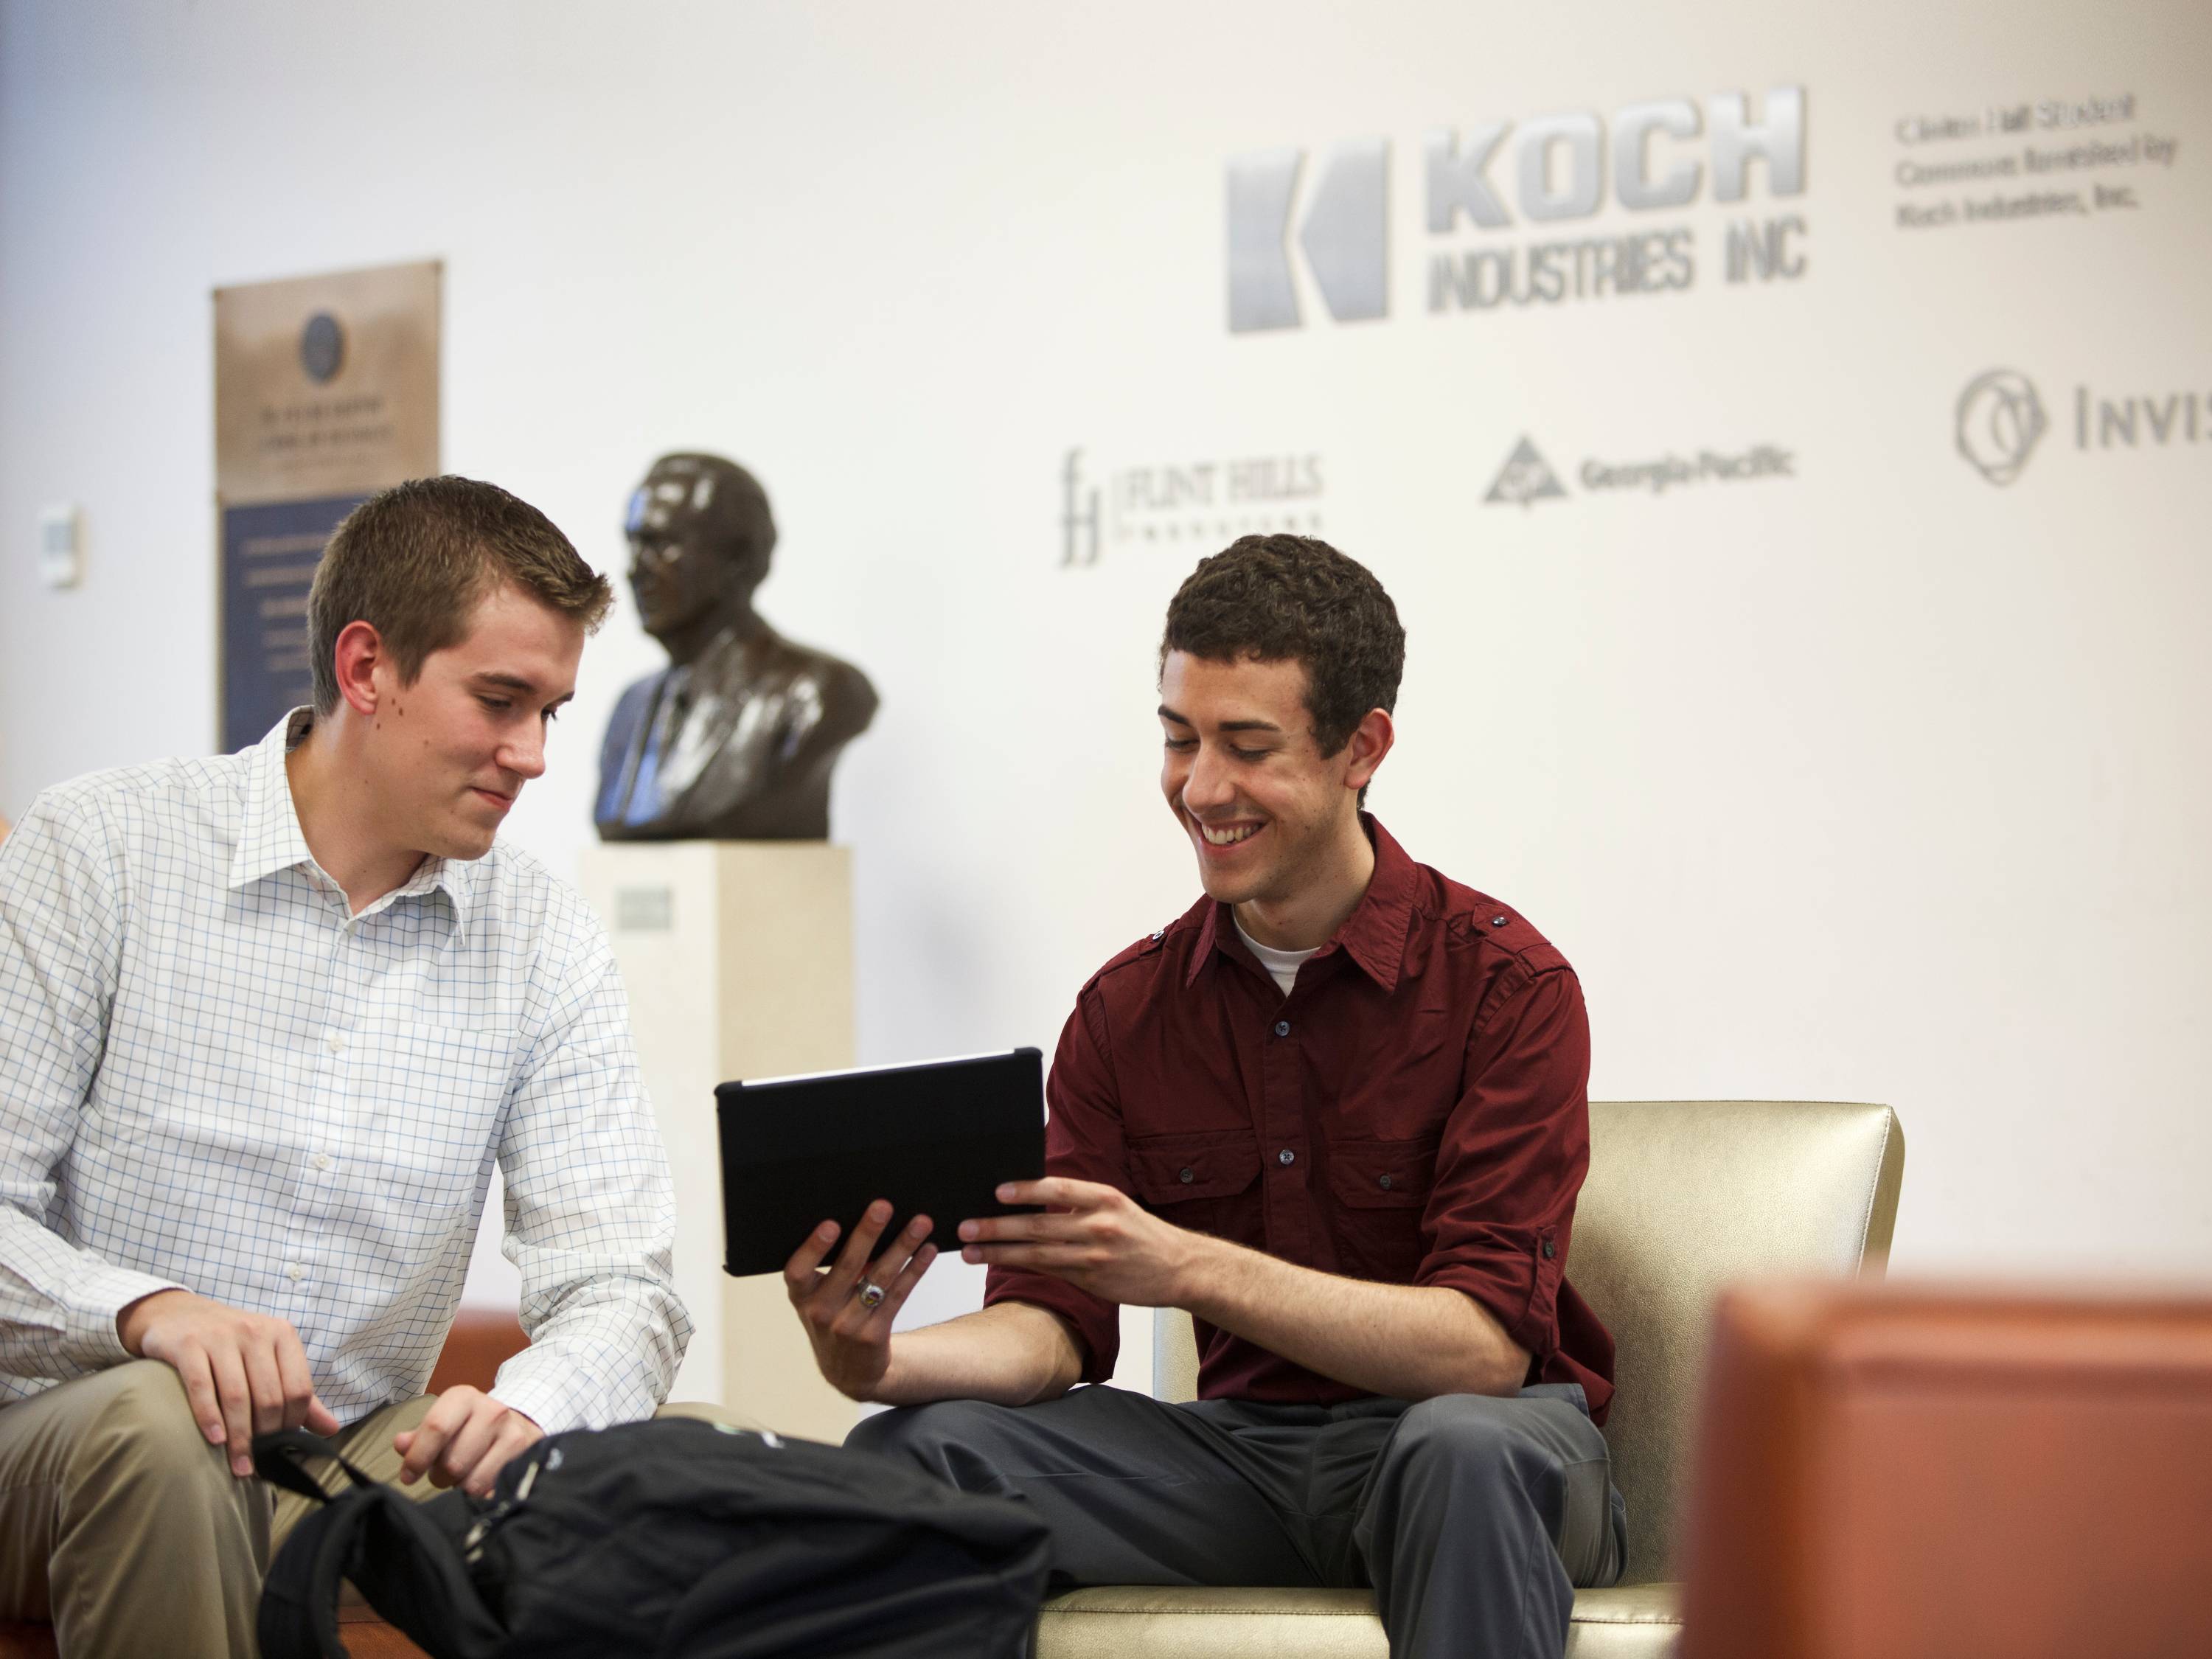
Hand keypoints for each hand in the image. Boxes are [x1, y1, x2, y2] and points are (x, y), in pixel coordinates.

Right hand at [118, 1288, 340, 1476]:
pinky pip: (202, 1387)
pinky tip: (215, 1440)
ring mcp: (220, 1336)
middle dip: (266, 1435)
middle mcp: (255, 1331)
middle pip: (269, 1396)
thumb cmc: (231, 1344)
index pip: (299, 1388)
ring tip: (238, 1465)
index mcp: (282, 1334)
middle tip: (257, 1462)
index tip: (282, 1445)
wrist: (179, 1314)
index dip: (293, 1423)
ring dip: (239, 1437)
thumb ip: (297, 1393)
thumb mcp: (269, 1359)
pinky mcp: (188, 1345)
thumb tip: (331, 1430)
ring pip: (237, 1396)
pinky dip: (209, 1416)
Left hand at [394, 1387, 542, 1498]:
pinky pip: (493, 1490)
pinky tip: (482, 1480)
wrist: (515, 1423)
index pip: (436, 1428)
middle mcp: (492, 1411)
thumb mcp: (443, 1423)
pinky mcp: (527, 1455)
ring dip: (461, 1487)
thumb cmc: (468, 1427)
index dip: (417, 1458)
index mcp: (463, 1398)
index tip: (408, 1476)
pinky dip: (482, 1493)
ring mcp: (513, 1433)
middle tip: (443, 1474)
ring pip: (473, 1481)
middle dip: (440, 1477)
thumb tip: (401, 1444)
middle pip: (453, 1462)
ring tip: (464, 1476)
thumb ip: (418, 1437)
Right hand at [784, 1201, 937, 1400]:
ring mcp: (847, 1326)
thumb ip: (834, 1266)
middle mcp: (820, 1312)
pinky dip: (915, 1270)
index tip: (831, 1223)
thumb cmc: (833, 1315)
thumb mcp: (820, 1296)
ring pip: (879, 1279)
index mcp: (801, 1296)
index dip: (813, 1248)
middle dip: (867, 1234)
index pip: (798, 1271)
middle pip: (847, 1268)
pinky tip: (928, 1251)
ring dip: (902, 1247)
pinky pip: (898, 1296)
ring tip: (921, 1223)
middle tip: (884, 1206)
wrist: (849, 1370)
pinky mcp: (874, 1335)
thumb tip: (868, 1219)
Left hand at [959, 1177, 1202, 1306]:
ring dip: (999, 1252)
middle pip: (1039, 1225)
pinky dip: (1021, 1266)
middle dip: (997, 1226)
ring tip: (970, 1250)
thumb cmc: (1143, 1233)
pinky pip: (1048, 1272)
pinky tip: (999, 1262)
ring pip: (1037, 1253)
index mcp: (1105, 1198)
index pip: (1058, 1188)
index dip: (1025, 1190)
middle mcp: (1099, 1225)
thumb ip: (1079, 1202)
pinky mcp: (1091, 1281)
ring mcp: (1094, 1256)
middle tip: (966, 1226)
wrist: (1180, 1267)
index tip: (996, 1191)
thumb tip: (1033, 1196)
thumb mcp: (1117, 1205)